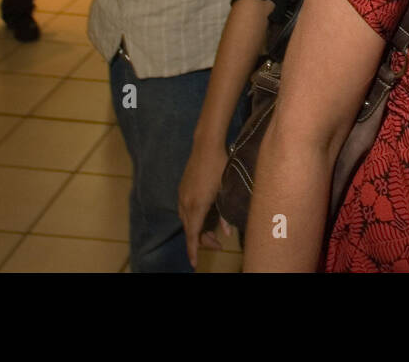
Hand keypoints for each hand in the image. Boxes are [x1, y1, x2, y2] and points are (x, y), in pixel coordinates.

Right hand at [179, 144, 235, 267]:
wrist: (206, 145)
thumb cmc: (219, 165)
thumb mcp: (225, 189)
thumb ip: (225, 214)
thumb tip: (226, 233)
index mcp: (197, 205)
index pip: (193, 234)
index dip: (193, 250)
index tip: (194, 263)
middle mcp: (186, 202)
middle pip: (191, 230)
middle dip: (202, 240)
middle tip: (219, 244)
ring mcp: (182, 195)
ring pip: (187, 221)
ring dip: (198, 229)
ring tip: (213, 232)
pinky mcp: (182, 189)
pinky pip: (185, 211)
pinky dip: (194, 219)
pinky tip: (204, 217)